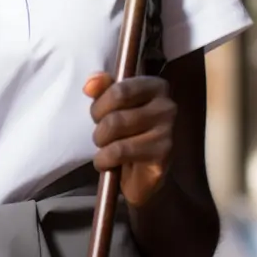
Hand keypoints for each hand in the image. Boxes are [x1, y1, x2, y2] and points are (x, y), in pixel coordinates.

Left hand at [83, 73, 176, 207]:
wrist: (148, 170)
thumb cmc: (130, 130)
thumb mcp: (116, 103)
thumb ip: (103, 88)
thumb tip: (90, 85)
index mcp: (156, 87)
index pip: (120, 90)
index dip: (100, 104)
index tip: (98, 115)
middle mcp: (166, 106)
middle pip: (115, 113)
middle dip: (99, 126)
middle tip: (101, 135)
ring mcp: (166, 132)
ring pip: (116, 130)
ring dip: (101, 142)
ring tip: (105, 148)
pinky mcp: (161, 156)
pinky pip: (119, 152)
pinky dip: (104, 159)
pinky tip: (107, 162)